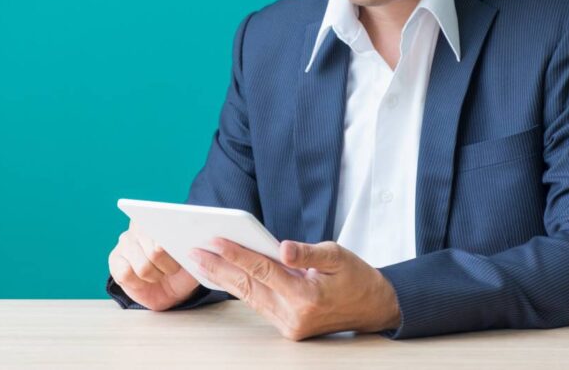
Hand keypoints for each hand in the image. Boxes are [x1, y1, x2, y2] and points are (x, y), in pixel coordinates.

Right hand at [108, 222, 200, 310]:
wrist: (170, 290)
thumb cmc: (182, 271)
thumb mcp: (194, 259)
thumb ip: (194, 248)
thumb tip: (193, 242)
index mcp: (160, 218)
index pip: (165, 227)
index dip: (174, 246)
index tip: (179, 253)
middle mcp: (139, 226)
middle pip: (156, 252)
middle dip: (168, 267)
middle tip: (172, 270)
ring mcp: (125, 242)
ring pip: (143, 267)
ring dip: (155, 276)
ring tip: (158, 275)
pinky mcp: (115, 259)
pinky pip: (126, 274)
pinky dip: (138, 283)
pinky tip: (143, 281)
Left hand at [189, 238, 400, 339]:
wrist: (374, 307)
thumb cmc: (357, 278)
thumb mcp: (338, 256)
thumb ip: (308, 252)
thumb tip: (283, 248)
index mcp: (306, 297)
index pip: (263, 271)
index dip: (237, 254)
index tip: (216, 240)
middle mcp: (294, 316)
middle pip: (248, 286)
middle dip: (219, 267)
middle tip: (194, 251)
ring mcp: (289, 325)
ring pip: (249, 297)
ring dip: (224, 278)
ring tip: (201, 261)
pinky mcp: (288, 327)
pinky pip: (258, 304)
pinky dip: (240, 288)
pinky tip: (224, 275)